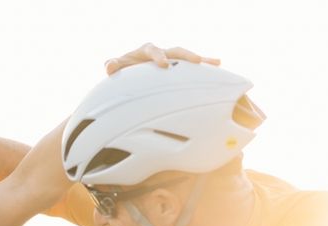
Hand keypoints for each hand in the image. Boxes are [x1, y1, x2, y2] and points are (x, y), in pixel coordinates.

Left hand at [105, 43, 220, 74]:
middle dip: (186, 55)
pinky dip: (204, 67)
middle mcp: (162, 52)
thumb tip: (109, 67)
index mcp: (147, 50)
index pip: (153, 50)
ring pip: (187, 58)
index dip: (158, 56)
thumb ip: (113, 65)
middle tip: (197, 60)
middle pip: (176, 50)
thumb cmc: (124, 70)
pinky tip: (218, 66)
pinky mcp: (178, 68)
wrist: (132, 73)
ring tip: (215, 62)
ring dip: (202, 60)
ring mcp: (171, 60)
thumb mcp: (117, 67)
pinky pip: (192, 67)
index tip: (164, 65)